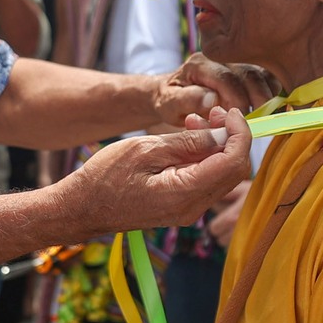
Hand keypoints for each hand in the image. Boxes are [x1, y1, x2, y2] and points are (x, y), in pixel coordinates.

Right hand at [59, 108, 253, 235]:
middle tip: (212, 113)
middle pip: (234, 170)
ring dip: (217, 145)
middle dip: (231, 137)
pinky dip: (205, 157)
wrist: (83, 207)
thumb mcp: (145, 149)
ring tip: (194, 122)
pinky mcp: (183, 206)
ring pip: (223, 174)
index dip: (239, 133)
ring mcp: (189, 210)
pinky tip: (187, 139)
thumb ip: (187, 143)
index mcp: (185, 193)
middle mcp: (193, 207)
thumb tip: (223, 134)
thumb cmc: (106, 177)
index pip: (233, 162)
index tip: (228, 111)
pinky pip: (207, 180)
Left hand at [155, 54, 278, 123]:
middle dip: (258, 99)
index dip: (236, 101)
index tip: (238, 122)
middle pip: (249, 73)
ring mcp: (237, 62)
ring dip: (269, 95)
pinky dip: (274, 92)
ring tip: (267, 116)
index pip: (225, 79)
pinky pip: (269, 77)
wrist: (172, 94)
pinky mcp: (248, 70)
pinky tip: (271, 110)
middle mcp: (221, 57)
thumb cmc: (169, 101)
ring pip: (263, 73)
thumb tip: (212, 99)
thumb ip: (186, 100)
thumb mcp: (168, 103)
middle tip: (259, 121)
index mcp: (199, 63)